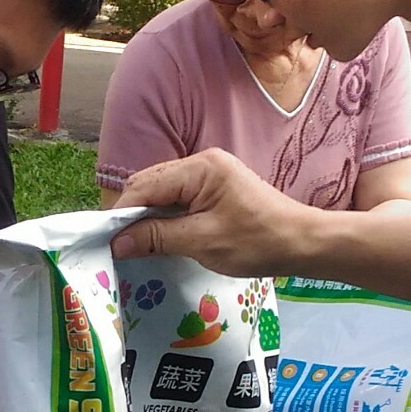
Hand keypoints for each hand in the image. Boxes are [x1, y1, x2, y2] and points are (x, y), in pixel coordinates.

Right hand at [108, 149, 321, 273]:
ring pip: (163, 192)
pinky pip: (179, 198)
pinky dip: (166, 217)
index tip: (107, 243)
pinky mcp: (216, 188)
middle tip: (120, 248)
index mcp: (199, 168)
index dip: (122, 214)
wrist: (303, 242)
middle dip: (133, 215)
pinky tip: (162, 238)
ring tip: (138, 247)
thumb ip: (158, 237)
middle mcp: (202, 162)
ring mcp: (210, 173)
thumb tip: (118, 242)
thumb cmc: (257, 241)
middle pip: (150, 185)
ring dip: (149, 218)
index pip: (144, 186)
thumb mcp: (203, 241)